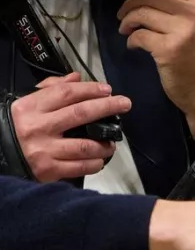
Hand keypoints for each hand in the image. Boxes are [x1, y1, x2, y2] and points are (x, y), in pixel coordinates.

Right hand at [11, 73, 130, 181]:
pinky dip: (95, 163)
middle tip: (125, 104)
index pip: (67, 94)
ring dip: (105, 143)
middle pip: (80, 114)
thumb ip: (51, 89)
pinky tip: (100, 159)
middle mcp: (38, 128)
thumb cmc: (16, 127)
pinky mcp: (47, 171)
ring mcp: (43, 151)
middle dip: (107, 107)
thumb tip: (76, 78)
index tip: (108, 89)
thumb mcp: (26, 104)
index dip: (90, 89)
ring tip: (113, 140)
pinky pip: (79, 167)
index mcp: (31, 107)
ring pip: (85, 145)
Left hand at [117, 0, 194, 136]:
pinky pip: (139, 35)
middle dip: (130, 3)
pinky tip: (135, 46)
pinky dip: (131, 40)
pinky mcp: (169, 49)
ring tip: (126, 31)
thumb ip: (176, 6)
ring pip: (142, 13)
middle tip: (122, 15)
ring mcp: (183, 31)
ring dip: (127, 22)